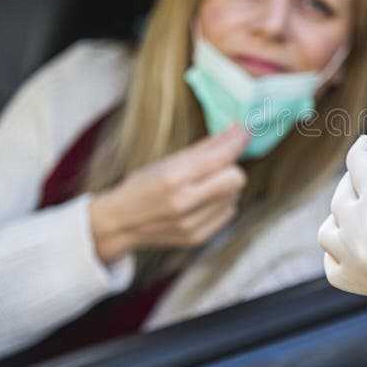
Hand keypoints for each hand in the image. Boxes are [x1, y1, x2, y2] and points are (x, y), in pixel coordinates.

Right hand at [89, 125, 248, 263]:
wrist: (120, 224)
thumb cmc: (143, 186)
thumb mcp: (167, 161)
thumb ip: (206, 148)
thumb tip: (236, 129)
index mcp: (172, 178)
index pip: (220, 158)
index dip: (238, 142)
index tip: (247, 130)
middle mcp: (183, 204)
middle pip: (236, 178)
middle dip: (231, 168)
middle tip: (216, 165)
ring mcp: (192, 224)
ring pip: (235, 195)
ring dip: (225, 186)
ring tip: (201, 186)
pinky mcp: (199, 238)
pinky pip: (229, 212)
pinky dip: (221, 203)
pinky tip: (201, 202)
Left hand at [318, 136, 366, 340]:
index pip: (360, 171)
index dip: (363, 150)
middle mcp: (362, 244)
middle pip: (341, 198)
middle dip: (355, 177)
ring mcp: (362, 270)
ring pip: (329, 232)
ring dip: (341, 211)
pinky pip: (335, 266)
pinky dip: (338, 248)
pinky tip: (358, 237)